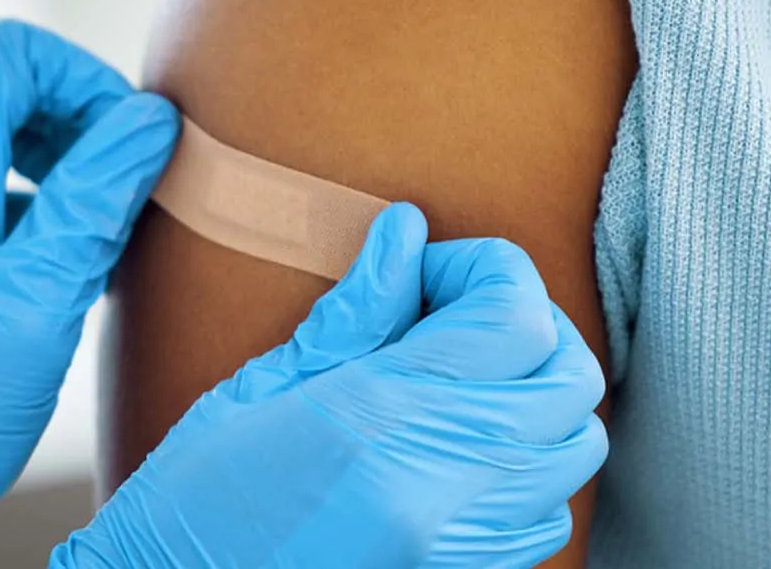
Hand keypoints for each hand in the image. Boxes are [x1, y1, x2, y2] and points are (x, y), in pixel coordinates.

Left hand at [0, 17, 179, 568]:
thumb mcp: (42, 300)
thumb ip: (96, 199)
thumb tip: (150, 122)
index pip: (7, 51)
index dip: (81, 78)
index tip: (126, 144)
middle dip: (66, 105)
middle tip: (114, 171)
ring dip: (46, 150)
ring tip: (94, 220)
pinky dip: (19, 193)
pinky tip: (58, 262)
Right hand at [55, 203, 608, 568]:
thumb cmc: (195, 503)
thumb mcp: (259, 389)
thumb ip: (354, 312)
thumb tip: (408, 233)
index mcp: (380, 421)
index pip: (517, 318)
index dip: (487, 269)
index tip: (430, 269)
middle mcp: (441, 490)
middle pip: (570, 379)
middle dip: (527, 323)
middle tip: (452, 316)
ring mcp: (462, 547)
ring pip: (575, 448)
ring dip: (536, 397)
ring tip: (459, 383)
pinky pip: (547, 513)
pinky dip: (524, 468)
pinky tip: (455, 451)